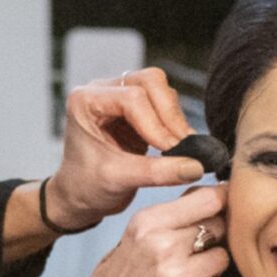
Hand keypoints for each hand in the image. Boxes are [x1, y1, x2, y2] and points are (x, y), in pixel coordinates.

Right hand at [34, 185, 229, 276]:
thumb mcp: (136, 235)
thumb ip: (172, 217)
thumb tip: (218, 195)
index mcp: (148, 222)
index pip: (208, 199)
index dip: (221, 204)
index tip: (220, 211)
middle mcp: (161, 245)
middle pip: (219, 227)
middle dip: (213, 239)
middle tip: (193, 253)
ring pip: (222, 258)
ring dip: (212, 268)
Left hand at [47, 67, 205, 228]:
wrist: (80, 195)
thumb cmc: (87, 187)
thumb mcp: (119, 180)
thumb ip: (157, 172)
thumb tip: (196, 166)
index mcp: (85, 101)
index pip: (132, 98)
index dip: (156, 123)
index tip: (172, 149)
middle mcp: (102, 90)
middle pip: (150, 81)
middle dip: (169, 113)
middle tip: (183, 144)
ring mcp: (120, 95)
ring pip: (160, 90)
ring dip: (174, 118)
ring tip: (180, 148)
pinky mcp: (137, 108)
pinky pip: (164, 103)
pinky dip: (175, 123)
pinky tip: (176, 146)